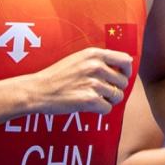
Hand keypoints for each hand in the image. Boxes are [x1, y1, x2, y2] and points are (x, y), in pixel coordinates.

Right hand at [0, 45, 133, 121]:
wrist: (38, 90)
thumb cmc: (57, 76)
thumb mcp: (78, 59)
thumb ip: (99, 60)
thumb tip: (126, 63)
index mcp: (94, 54)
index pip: (126, 60)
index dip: (126, 71)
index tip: (120, 77)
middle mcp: (96, 66)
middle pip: (123, 82)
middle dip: (115, 89)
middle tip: (102, 93)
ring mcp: (93, 83)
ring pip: (117, 96)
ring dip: (107, 100)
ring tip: (93, 99)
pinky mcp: (89, 100)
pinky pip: (107, 108)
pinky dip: (100, 110)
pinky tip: (88, 106)